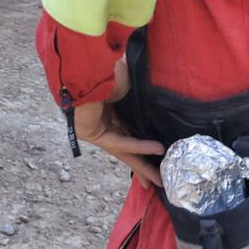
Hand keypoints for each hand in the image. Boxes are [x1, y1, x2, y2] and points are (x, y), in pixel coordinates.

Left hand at [73, 58, 163, 189]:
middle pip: (126, 147)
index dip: (145, 145)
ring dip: (143, 164)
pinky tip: (157, 149)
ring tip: (159, 180)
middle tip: (157, 182)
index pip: (130, 130)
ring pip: (123, 151)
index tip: (160, 154)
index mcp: (111, 107)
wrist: (89, 66)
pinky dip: (139, 145)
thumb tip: (159, 106)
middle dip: (142, 165)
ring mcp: (96, 128)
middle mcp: (103, 120)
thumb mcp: (129, 86)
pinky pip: (120, 142)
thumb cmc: (107, 70)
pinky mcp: (93, 133)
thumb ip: (140, 103)